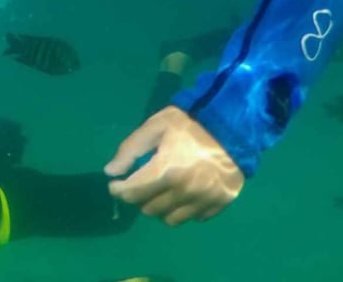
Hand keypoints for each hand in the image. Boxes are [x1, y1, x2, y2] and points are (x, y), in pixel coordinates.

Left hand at [103, 106, 244, 224]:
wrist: (233, 125)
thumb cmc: (189, 123)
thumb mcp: (155, 127)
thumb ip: (130, 150)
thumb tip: (110, 172)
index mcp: (167, 170)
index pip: (133, 194)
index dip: (118, 190)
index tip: (116, 184)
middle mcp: (186, 191)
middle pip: (149, 209)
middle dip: (139, 197)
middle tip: (142, 182)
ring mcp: (205, 200)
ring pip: (170, 219)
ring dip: (161, 206)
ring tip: (162, 189)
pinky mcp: (220, 204)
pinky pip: (194, 218)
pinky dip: (184, 209)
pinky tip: (184, 192)